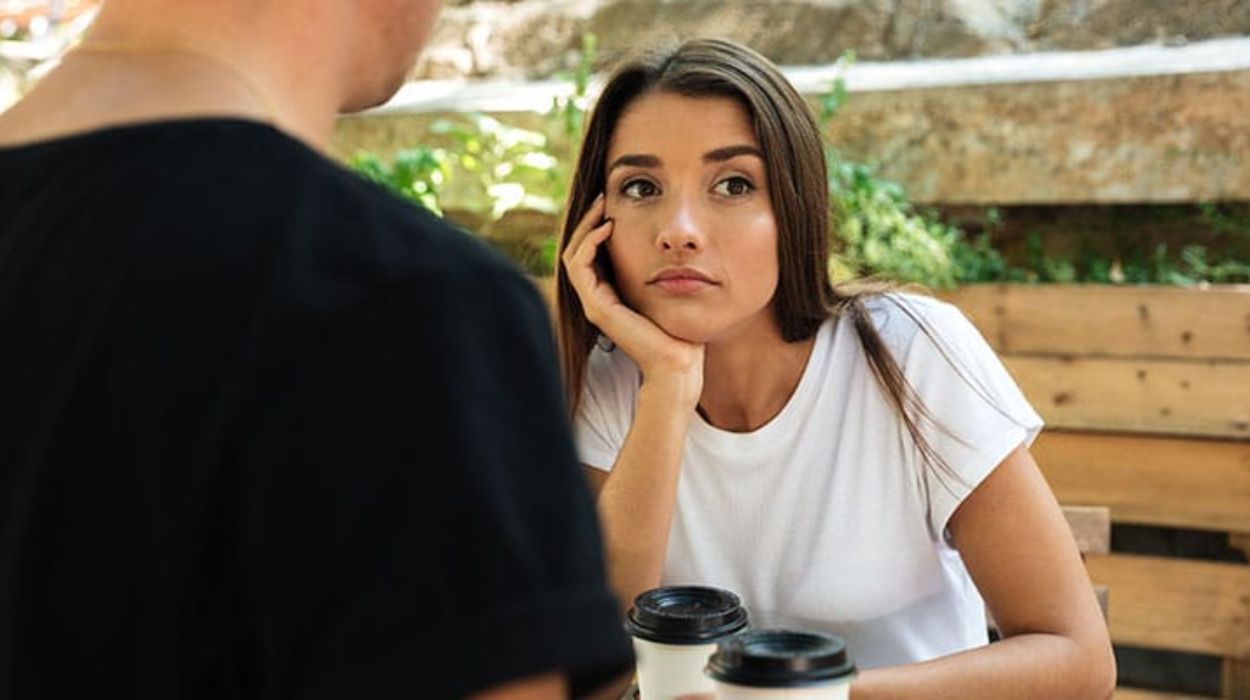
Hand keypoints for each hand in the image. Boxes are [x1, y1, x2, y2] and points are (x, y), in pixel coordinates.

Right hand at [561, 194, 704, 407]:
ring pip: (572, 255)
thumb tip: (673, 243)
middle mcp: (597, 299)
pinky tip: (609, 227)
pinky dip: (590, 243)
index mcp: (610, 295)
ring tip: (603, 207)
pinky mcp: (597, 308)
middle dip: (588, 221)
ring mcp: (594, 304)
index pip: (590, 253)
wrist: (679, 363)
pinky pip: (580, 267)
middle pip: (576, 250)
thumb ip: (661, 270)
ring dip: (585, 227)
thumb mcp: (668, 290)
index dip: (596, 226)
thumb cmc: (680, 330)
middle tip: (603, 196)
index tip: (613, 203)